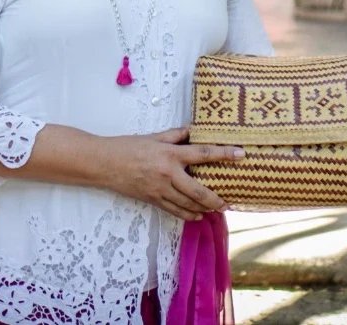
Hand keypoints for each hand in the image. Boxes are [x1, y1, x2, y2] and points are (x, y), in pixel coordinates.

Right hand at [102, 127, 243, 220]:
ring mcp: (161, 190)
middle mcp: (168, 174)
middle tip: (228, 201)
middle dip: (217, 198)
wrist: (105, 163)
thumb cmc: (128, 146)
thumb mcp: (153, 137)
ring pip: (189, 205)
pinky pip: (175, 211)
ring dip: (205, 209)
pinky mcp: (153, 200)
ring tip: (216, 209)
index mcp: (170, 154)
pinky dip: (188, 215)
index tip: (241, 154)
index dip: (224, 154)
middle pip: (199, 190)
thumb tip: (192, 131)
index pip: (203, 154)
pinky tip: (196, 215)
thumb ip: (175, 135)